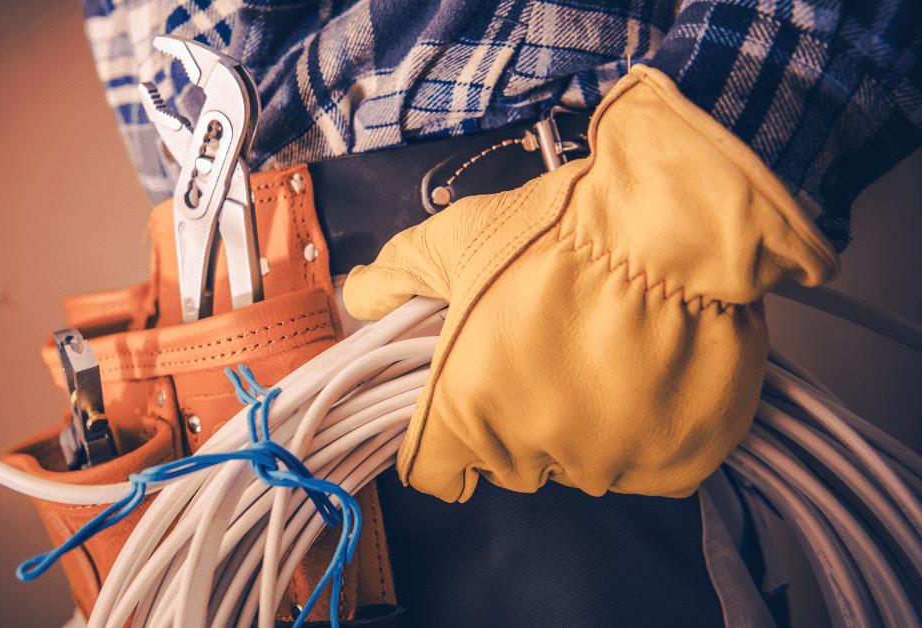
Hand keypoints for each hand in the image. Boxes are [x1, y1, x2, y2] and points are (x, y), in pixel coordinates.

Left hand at [343, 66, 837, 501]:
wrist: (669, 223)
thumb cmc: (555, 231)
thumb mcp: (456, 240)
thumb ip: (398, 275)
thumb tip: (358, 295)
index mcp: (465, 411)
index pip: (434, 469)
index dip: (443, 436)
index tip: (464, 405)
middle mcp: (533, 451)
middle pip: (510, 462)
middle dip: (516, 419)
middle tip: (542, 353)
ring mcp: (608, 463)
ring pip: (581, 464)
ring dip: (585, 426)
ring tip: (602, 355)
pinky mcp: (674, 464)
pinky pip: (646, 467)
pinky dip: (646, 435)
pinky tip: (646, 377)